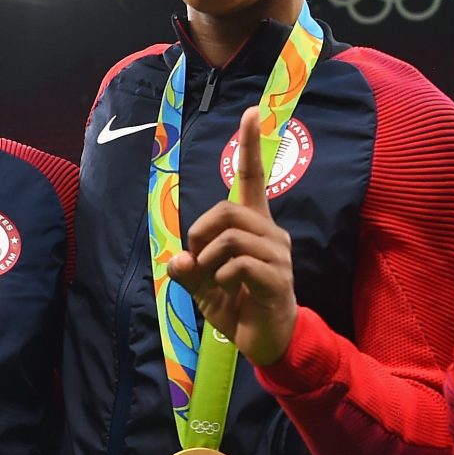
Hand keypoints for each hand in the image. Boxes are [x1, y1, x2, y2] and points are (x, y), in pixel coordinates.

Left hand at [169, 102, 298, 366]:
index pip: (254, 179)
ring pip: (232, 235)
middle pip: (228, 209)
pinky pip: (239, 263)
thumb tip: (176, 259)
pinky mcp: (277, 278)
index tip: (251, 113)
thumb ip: (188, 269)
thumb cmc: (237, 306)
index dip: (250, 147)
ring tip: (212, 278)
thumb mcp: (203, 286)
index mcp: (254, 227)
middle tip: (196, 258)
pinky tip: (225, 289)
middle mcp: (270, 234)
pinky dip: (220, 276)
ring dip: (209, 257)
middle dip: (201, 231)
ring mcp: (277, 255)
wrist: (266, 341)